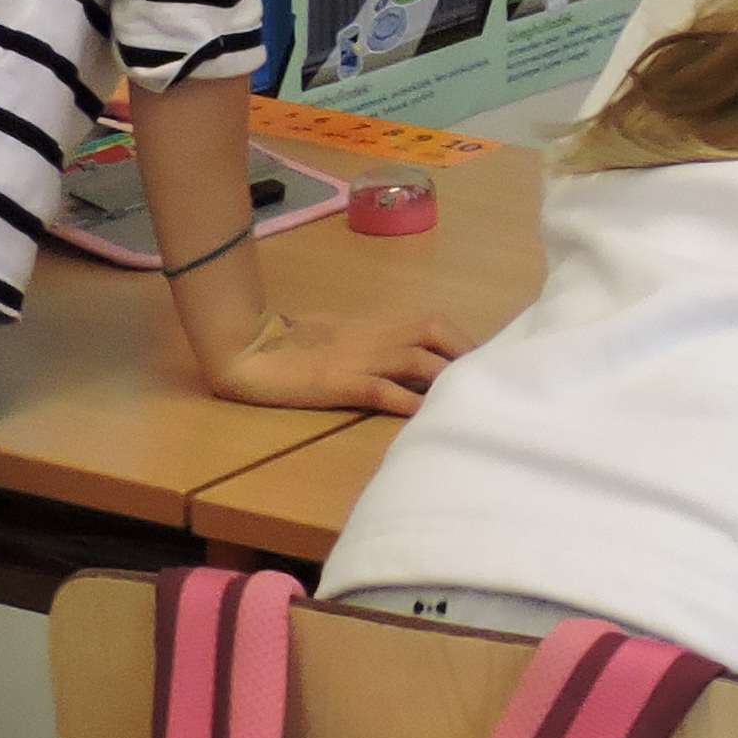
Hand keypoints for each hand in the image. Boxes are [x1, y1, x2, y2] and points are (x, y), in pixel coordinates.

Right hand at [210, 308, 465, 415]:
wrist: (250, 347)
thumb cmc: (295, 343)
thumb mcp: (346, 334)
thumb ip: (380, 340)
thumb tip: (416, 357)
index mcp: (379, 323)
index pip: (435, 322)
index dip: (463, 338)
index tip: (487, 358)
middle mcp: (378, 336)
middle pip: (437, 332)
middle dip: (466, 352)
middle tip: (486, 378)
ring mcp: (361, 358)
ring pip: (418, 359)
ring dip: (446, 376)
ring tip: (468, 398)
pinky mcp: (340, 383)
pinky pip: (383, 390)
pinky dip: (409, 401)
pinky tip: (426, 415)